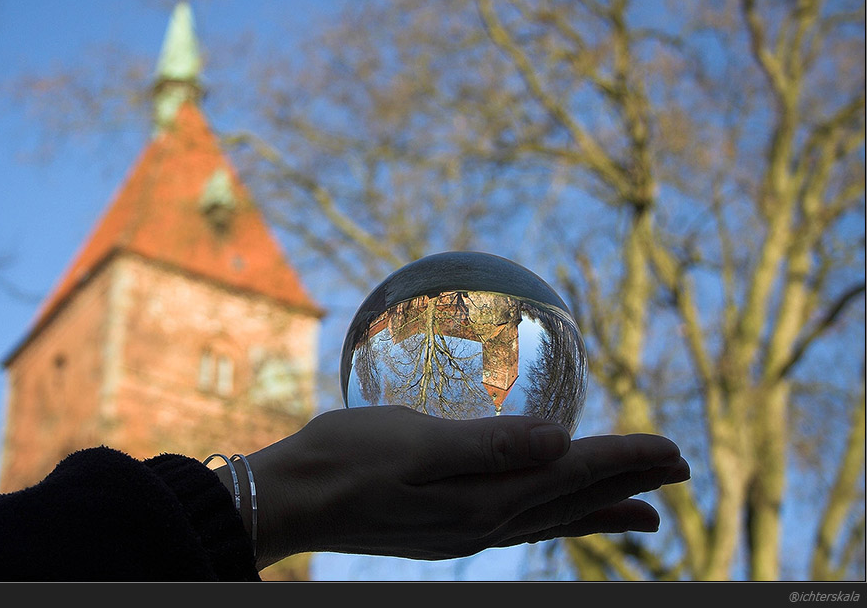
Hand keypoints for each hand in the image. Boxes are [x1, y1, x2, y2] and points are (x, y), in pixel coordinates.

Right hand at [221, 405, 689, 569]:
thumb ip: (488, 445)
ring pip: (550, 518)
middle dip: (628, 484)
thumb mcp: (414, 443)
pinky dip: (554, 514)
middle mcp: (483, 523)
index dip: (625, 461)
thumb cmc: (344, 460)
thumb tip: (559, 438)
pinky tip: (550, 508)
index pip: (570, 475)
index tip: (673, 450)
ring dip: (599, 508)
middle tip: (678, 472)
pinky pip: (521, 521)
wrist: (291, 500)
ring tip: (641, 512)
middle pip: (571, 501)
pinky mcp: (445, 527)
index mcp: (483, 501)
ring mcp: (464, 530)